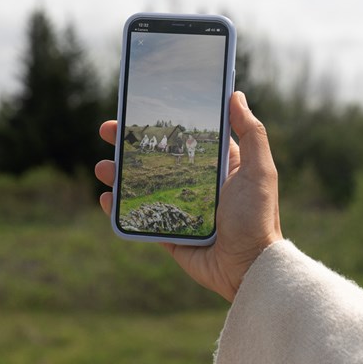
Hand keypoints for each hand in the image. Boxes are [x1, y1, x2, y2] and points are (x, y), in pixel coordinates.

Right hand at [94, 91, 283, 302]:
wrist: (249, 268)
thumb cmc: (257, 217)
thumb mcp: (259, 170)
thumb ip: (251, 132)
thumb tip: (235, 95)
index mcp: (218, 165)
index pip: (182, 137)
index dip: (160, 125)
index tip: (137, 111)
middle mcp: (197, 184)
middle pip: (156, 158)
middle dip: (129, 145)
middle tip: (105, 132)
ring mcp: (180, 208)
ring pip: (142, 186)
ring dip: (119, 174)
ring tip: (102, 167)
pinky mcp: (169, 234)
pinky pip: (140, 217)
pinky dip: (120, 209)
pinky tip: (107, 199)